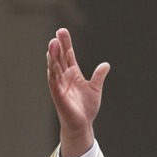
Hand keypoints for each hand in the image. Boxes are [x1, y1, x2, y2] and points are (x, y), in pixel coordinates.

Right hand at [46, 28, 109, 156]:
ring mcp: (59, 85)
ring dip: (53, 55)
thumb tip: (106, 64)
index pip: (68, 55)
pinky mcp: (57, 94)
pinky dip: (52, 71)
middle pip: (60, 58)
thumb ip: (99, 76)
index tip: (62, 31)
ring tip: (53, 43)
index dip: (66, 43)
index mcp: (73, 74)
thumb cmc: (86, 108)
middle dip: (59, 46)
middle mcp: (64, 77)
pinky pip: (53, 81)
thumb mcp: (95, 89)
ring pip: (54, 67)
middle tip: (58, 32)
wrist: (82, 124)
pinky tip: (51, 62)